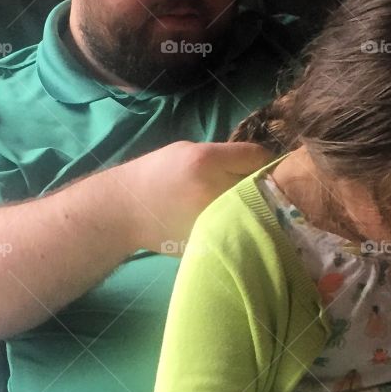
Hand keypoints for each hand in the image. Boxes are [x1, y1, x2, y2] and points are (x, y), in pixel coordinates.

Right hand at [114, 141, 273, 254]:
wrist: (125, 211)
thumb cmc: (156, 174)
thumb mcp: (187, 150)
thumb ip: (223, 156)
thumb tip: (259, 164)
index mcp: (205, 161)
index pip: (256, 157)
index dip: (265, 160)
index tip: (265, 166)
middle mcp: (212, 190)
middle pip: (261, 187)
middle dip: (264, 187)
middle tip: (259, 188)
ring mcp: (212, 219)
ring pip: (254, 213)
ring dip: (256, 210)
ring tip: (245, 207)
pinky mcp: (209, 241)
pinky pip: (239, 232)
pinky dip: (241, 228)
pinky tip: (230, 224)